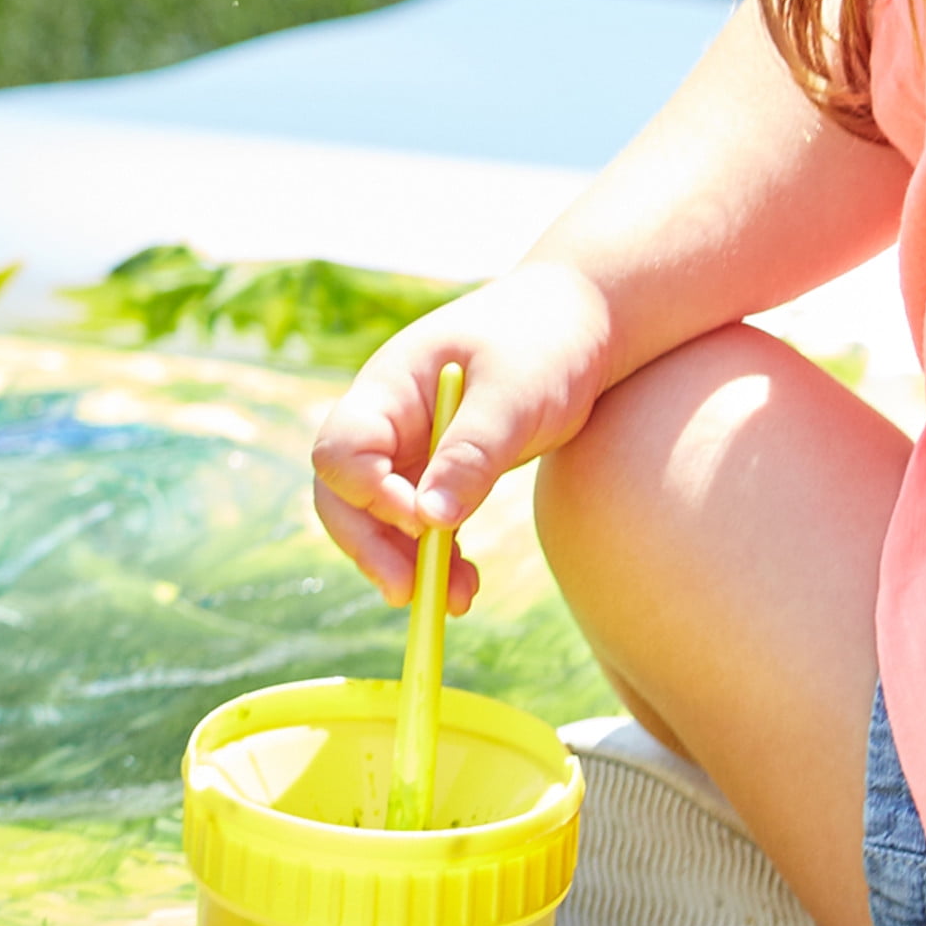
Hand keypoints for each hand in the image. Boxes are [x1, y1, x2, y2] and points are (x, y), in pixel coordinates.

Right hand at [310, 261, 614, 606]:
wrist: (583, 324)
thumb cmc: (545, 342)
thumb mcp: (515, 394)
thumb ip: (472, 451)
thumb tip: (428, 522)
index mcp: (389, 387)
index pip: (342, 450)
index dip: (367, 493)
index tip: (418, 520)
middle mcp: (390, 422)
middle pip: (346, 495)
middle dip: (372, 545)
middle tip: (407, 591)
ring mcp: (414, 449)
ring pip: (383, 521)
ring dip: (409, 563)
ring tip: (455, 601)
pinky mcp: (445, 473)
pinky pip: (425, 526)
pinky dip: (440, 559)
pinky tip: (467, 589)